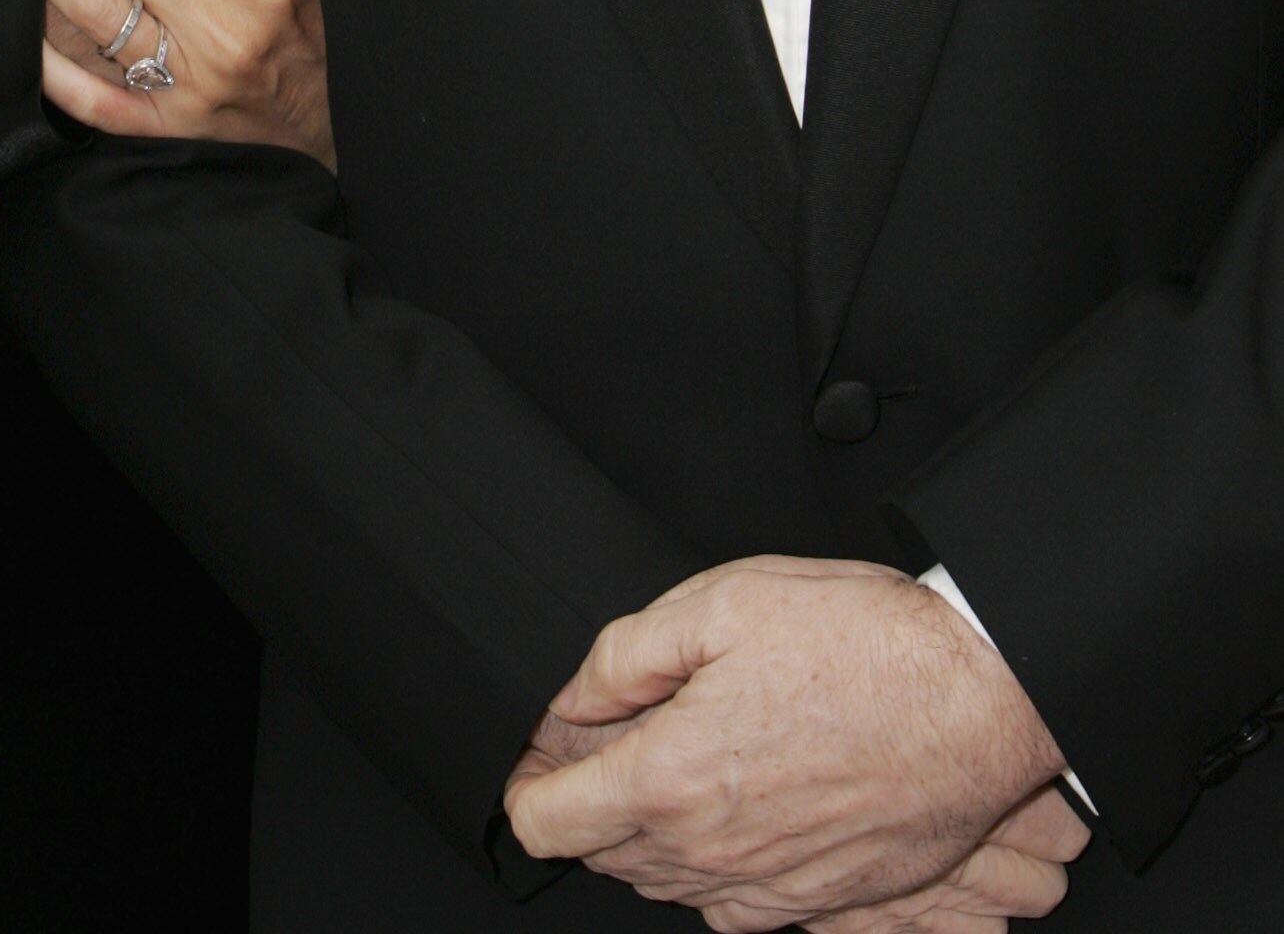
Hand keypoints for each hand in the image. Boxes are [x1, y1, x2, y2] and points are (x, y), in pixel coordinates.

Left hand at [503, 557, 1081, 929]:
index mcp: (672, 779)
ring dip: (649, 832)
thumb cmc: (864, 644)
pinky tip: (732, 804)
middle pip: (602, 855)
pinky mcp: (821, 901)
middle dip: (588, 799)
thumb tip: (574, 697)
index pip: (549, 823)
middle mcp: (713, 849)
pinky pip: (731, 905)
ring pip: (665, 883)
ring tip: (677, 756)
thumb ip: (624, 656)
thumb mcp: (720, 603)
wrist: (981, 699)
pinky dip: (711, 864)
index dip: (527, 783)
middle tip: (611, 734)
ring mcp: (769, 885)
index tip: (537, 754)